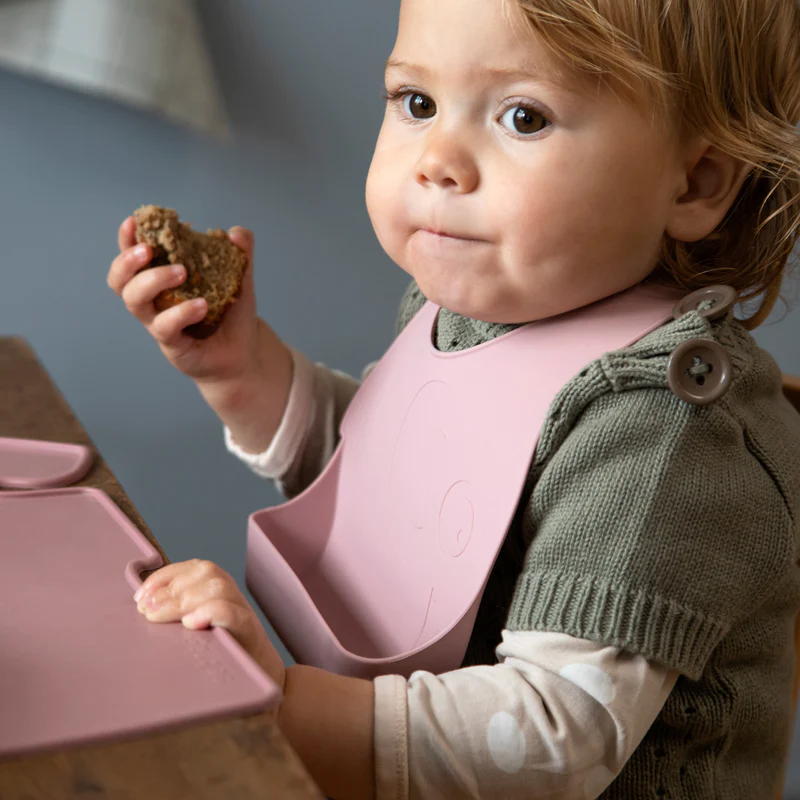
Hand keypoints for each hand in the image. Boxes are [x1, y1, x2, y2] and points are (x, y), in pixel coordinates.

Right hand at [107, 216, 260, 384]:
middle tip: (150, 249)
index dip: (126, 239)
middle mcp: (153, 302)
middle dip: (128, 261)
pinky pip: (165, 326)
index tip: (134, 221)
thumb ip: (240, 254)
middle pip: (120, 280)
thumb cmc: (231, 314)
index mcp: (161, 280)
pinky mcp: (172, 344)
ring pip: (135, 302)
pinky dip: (181, 312)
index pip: (133, 257)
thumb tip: (238, 232)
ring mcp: (159, 323)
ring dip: (153, 280)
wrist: (245, 352)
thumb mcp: (239, 280)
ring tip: (183, 273)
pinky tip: (201, 305)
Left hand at [134, 558, 285, 691]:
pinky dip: (211, 613)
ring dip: (184, 599)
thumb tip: (142, 611)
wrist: (265, 693)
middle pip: (206, 573)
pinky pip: (235, 615)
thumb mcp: (199, 638)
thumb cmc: (223, 666)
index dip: (165, 576)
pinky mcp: (252, 638)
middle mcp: (235, 600)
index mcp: (221, 595)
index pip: (194, 568)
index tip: (139, 596)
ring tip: (159, 617)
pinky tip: (191, 624)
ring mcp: (246, 617)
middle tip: (145, 610)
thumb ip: (179, 621)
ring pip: (220, 588)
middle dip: (170, 588)